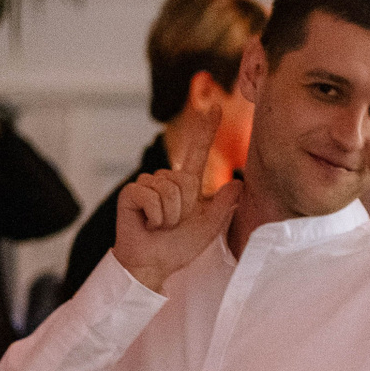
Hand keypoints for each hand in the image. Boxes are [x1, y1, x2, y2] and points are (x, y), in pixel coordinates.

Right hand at [114, 104, 236, 294]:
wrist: (153, 263)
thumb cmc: (177, 247)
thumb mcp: (208, 227)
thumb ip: (222, 206)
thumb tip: (237, 184)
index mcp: (185, 184)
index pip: (198, 151)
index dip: (206, 129)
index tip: (215, 107)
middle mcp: (165, 179)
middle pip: (185, 180)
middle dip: (184, 208)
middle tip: (173, 223)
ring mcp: (147, 184)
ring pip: (169, 191)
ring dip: (170, 215)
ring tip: (160, 225)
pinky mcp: (131, 192)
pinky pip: (152, 198)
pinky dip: (155, 217)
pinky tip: (148, 224)